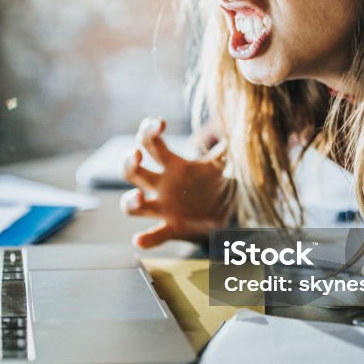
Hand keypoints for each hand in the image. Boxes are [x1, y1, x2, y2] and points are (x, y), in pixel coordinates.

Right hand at [120, 117, 232, 248]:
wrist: (223, 216)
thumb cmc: (214, 186)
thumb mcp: (220, 166)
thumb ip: (223, 149)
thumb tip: (235, 128)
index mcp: (172, 166)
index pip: (151, 144)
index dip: (149, 131)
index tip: (159, 124)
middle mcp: (161, 185)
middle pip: (132, 171)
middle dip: (128, 162)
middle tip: (136, 155)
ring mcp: (162, 208)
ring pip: (132, 205)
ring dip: (130, 201)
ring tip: (139, 198)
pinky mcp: (170, 229)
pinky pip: (154, 235)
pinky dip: (146, 239)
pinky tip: (139, 240)